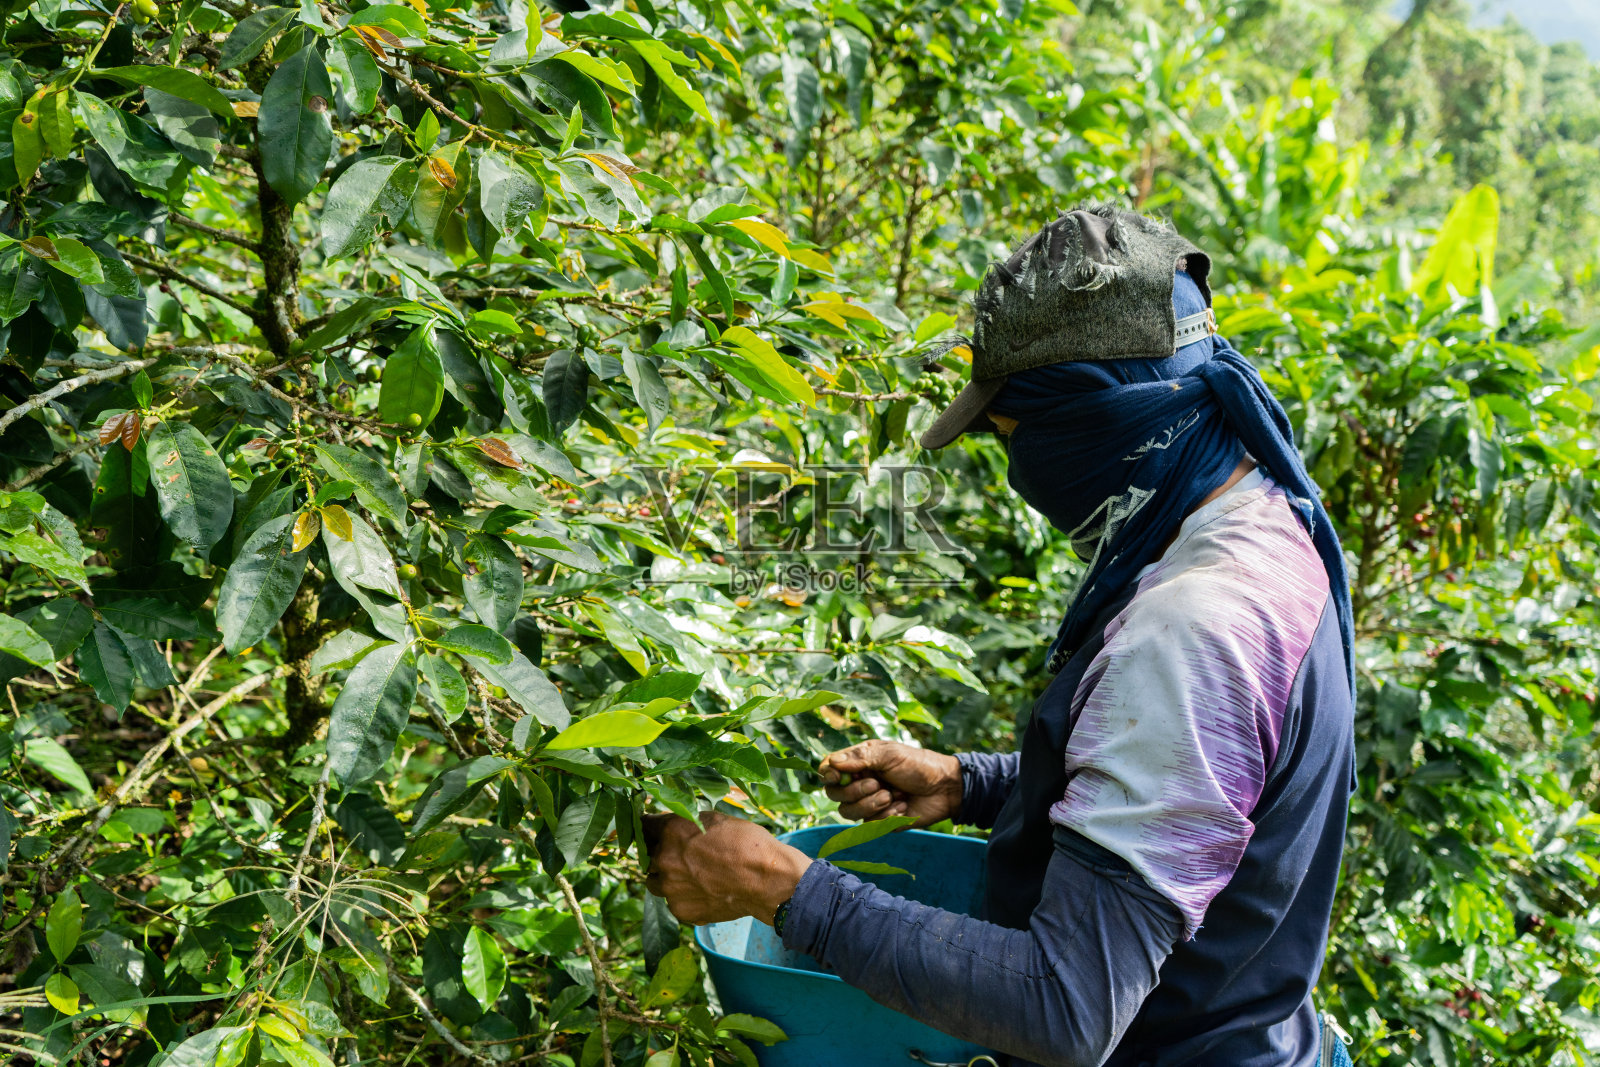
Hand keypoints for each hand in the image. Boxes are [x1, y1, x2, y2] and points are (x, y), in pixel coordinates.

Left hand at [644, 811, 812, 925]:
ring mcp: (670, 888)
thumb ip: (685, 823)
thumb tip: (671, 827)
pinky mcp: (680, 910)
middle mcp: (663, 859)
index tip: (654, 831)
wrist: (766, 880)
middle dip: (660, 854)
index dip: (650, 828)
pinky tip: (704, 891)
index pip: (643, 826)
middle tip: (683, 856)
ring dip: (666, 877)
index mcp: (671, 831)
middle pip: (647, 856)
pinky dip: (683, 897)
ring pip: (655, 882)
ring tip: (692, 876)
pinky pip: (673, 902)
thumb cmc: (747, 844)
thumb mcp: (714, 820)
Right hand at [819, 739, 961, 827]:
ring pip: (848, 812)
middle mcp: (859, 783)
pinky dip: (886, 815)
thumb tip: (832, 763)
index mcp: (859, 763)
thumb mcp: (890, 755)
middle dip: (854, 791)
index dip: (828, 775)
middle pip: (834, 794)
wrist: (945, 788)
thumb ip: (860, 758)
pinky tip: (903, 805)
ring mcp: (868, 803)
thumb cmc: (918, 764)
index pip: (829, 770)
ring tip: (891, 796)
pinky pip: (869, 824)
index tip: (837, 776)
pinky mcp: (880, 821)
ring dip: (870, 805)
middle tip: (878, 784)